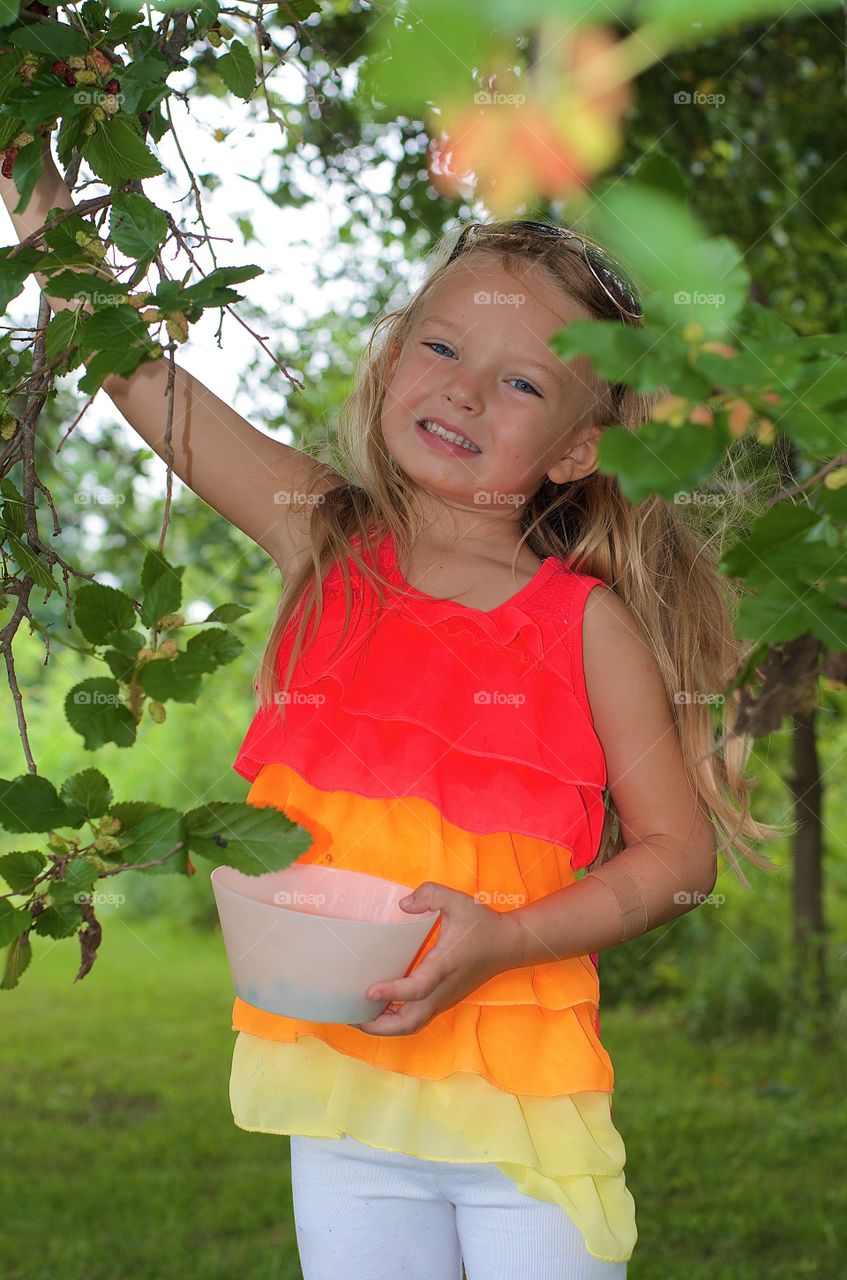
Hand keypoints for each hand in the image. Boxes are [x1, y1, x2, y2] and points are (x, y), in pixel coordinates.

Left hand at [348, 882, 524, 1036]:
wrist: (509, 945)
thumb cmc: (483, 924)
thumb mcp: (458, 900)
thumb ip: (430, 895)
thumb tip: (403, 905)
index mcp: (445, 965)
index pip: (417, 988)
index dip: (392, 992)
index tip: (369, 991)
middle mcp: (444, 989)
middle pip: (411, 1021)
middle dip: (380, 1026)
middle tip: (352, 1016)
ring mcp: (445, 998)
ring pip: (414, 1024)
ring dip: (387, 1025)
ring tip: (360, 1016)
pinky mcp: (446, 1000)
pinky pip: (419, 1017)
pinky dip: (398, 1018)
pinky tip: (382, 1007)